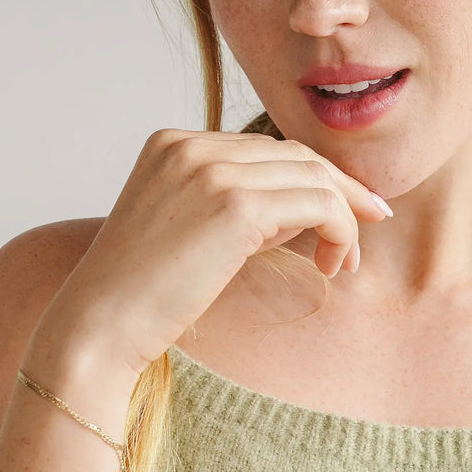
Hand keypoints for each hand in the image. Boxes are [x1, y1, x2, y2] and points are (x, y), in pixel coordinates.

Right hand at [38, 129, 391, 377]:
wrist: (97, 330)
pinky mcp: (234, 205)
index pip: (265, 148)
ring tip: (346, 260)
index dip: (311, 175)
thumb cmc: (145, 291)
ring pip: (311, 175)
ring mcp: (211, 169)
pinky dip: (339, 229)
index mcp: (174, 141)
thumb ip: (239, 199)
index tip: (346, 205)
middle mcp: (192, 145)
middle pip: (294, 154)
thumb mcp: (191, 225)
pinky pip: (316, 203)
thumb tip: (311, 201)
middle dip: (341, 186)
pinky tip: (334, 264)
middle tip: (373, 219)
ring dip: (343, 215)